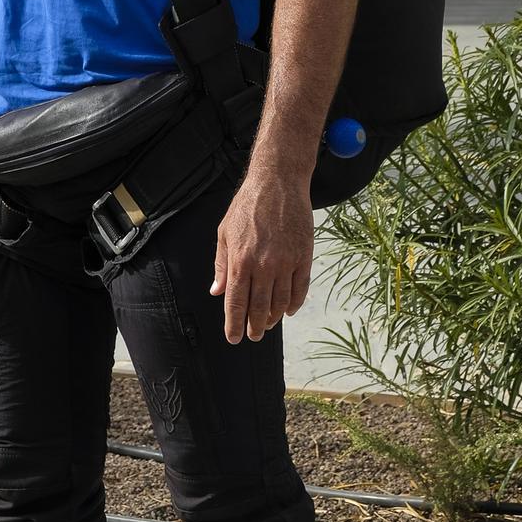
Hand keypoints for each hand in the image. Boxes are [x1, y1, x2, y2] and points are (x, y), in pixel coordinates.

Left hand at [211, 174, 313, 344]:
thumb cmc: (247, 206)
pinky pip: (300, 289)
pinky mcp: (304, 256)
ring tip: (268, 324)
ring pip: (281, 302)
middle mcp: (263, 265)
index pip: (236, 303)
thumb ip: (222, 265)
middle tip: (253, 336)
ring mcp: (286, 262)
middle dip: (254, 327)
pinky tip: (288, 310)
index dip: (234, 324)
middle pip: (259, 308)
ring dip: (274, 318)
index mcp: (240, 260)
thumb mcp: (225, 233)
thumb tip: (217, 292)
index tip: (233, 338)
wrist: (278, 182)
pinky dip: (294, 304)